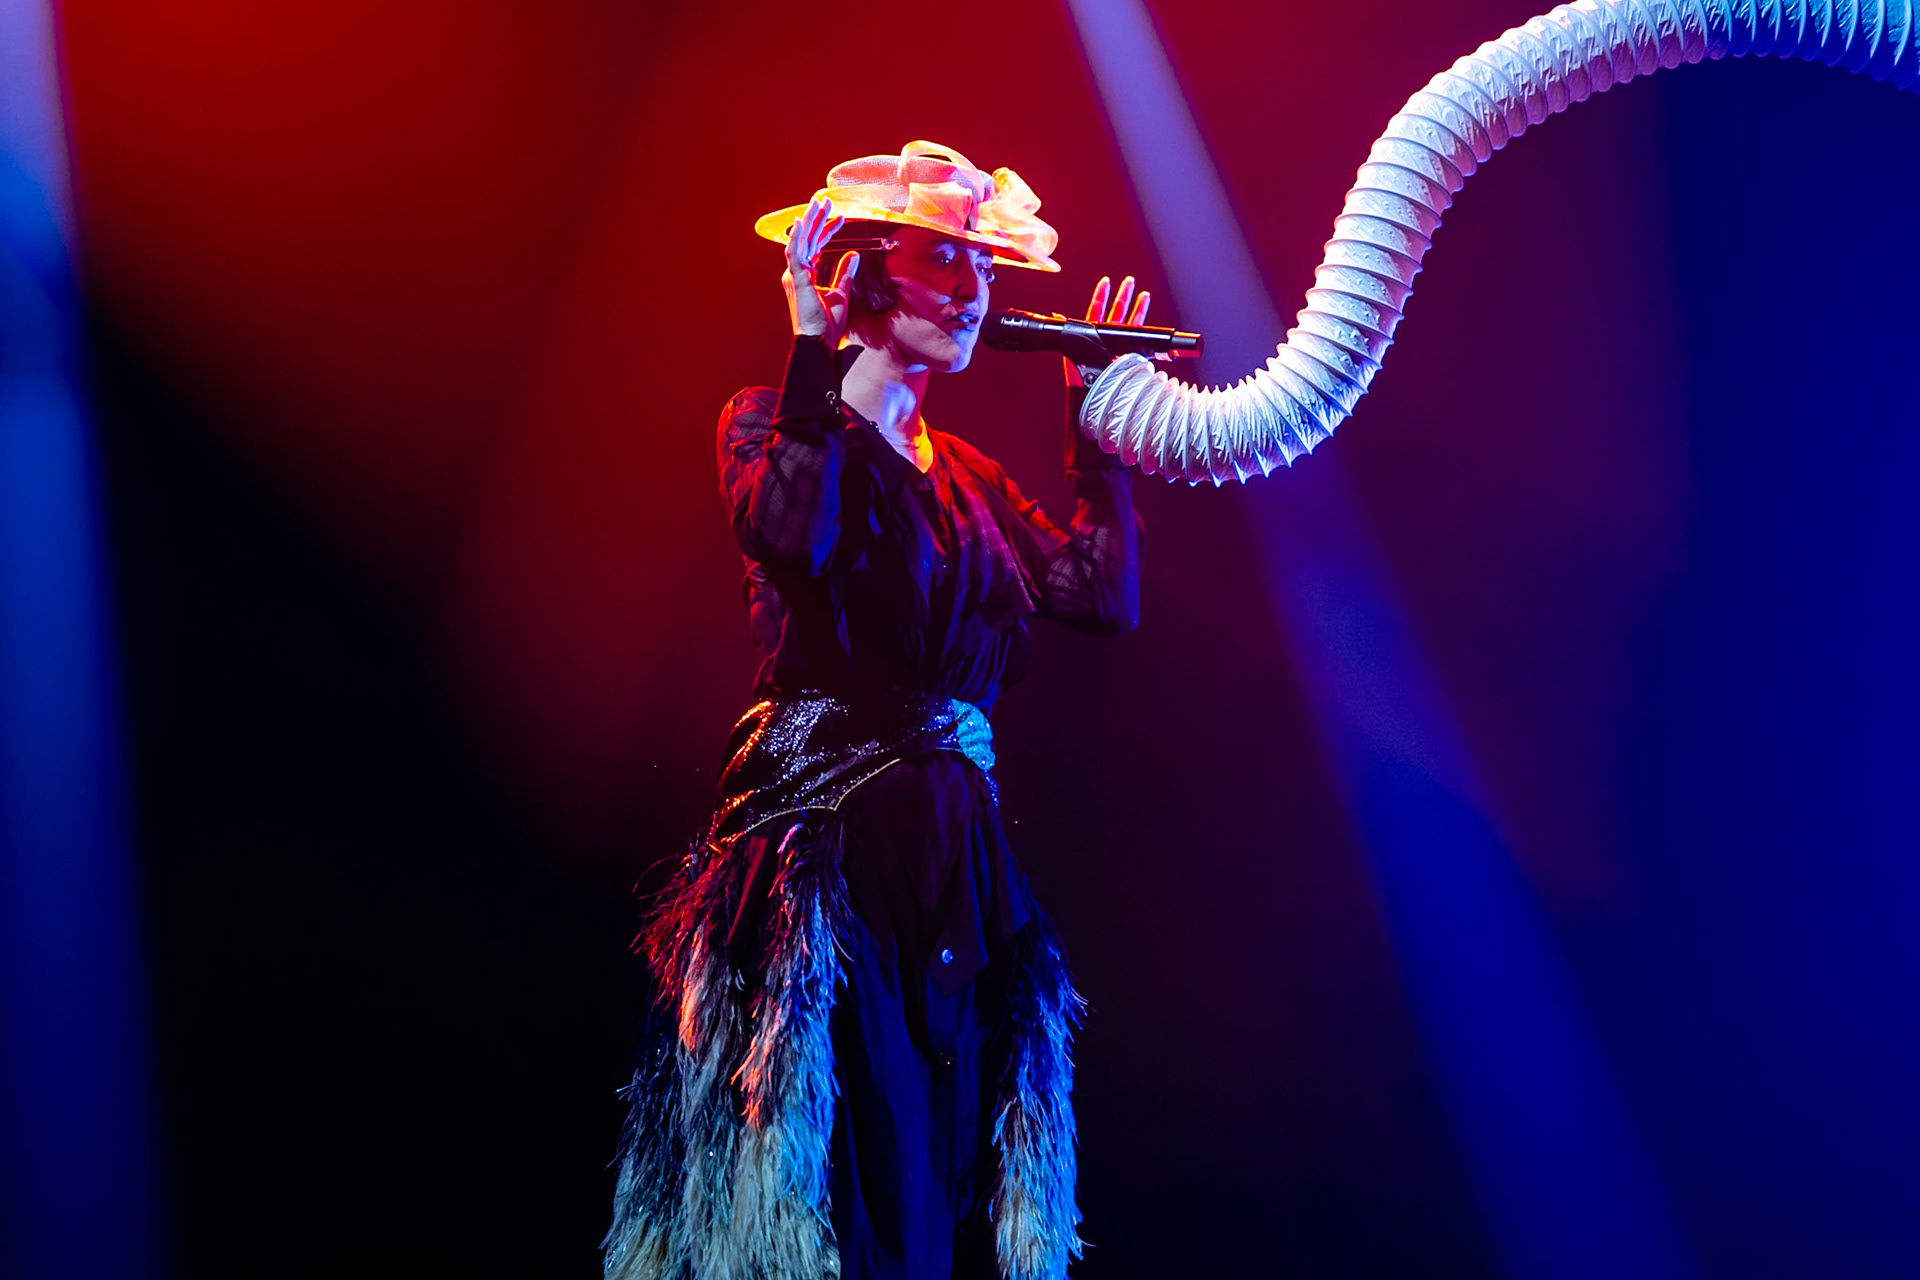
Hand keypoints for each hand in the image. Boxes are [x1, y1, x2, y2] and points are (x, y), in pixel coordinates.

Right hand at [783, 196, 859, 344]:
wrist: (818, 342)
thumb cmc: (827, 324)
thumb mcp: (841, 293)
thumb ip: (845, 273)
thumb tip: (854, 255)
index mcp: (806, 276)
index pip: (815, 246)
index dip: (826, 230)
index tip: (839, 218)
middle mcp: (797, 273)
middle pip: (807, 239)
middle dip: (817, 219)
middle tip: (825, 200)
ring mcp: (795, 275)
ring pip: (801, 240)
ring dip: (810, 221)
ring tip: (819, 203)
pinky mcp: (797, 279)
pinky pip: (794, 253)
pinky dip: (798, 236)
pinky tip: (805, 221)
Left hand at [1064, 273, 1151, 386]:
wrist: (1088, 391)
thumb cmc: (1077, 373)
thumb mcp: (1068, 347)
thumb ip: (1065, 330)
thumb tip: (1057, 317)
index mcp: (1091, 333)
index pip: (1097, 309)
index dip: (1101, 295)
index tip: (1106, 282)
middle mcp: (1105, 337)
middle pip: (1117, 312)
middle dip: (1123, 295)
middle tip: (1129, 281)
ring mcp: (1117, 346)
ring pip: (1130, 323)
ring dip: (1138, 309)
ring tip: (1144, 295)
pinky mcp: (1127, 355)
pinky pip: (1138, 341)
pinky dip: (1145, 332)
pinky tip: (1150, 325)